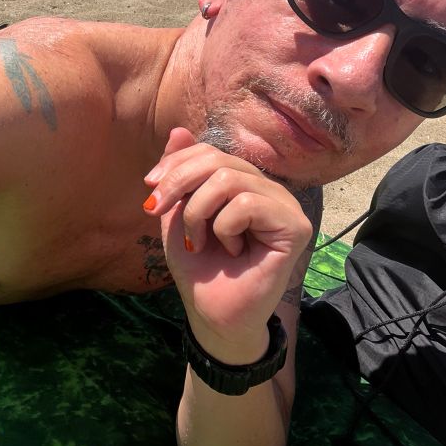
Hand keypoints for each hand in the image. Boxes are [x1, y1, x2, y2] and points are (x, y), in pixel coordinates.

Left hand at [144, 128, 311, 361]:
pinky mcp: (296, 226)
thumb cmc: (199, 267)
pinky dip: (225, 228)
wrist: (213, 315)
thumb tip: (177, 130)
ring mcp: (285, 205)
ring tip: (197, 241)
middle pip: (218, 160)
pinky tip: (232, 252)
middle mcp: (268, 188)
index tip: (150, 192)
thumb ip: (179, 174)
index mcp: (244, 182)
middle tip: (157, 212)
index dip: (176, 164)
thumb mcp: (178, 214)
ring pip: (230, 180)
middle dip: (179, 183)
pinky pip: (248, 204)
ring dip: (198, 212)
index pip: (209, 151)